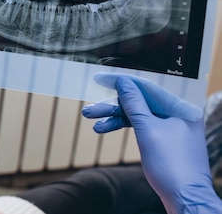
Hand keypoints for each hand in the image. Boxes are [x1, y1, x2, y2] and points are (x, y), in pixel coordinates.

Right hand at [82, 73, 221, 213]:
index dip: (121, 83)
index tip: (100, 78)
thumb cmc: (172, 167)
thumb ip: (134, 104)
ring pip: (138, 116)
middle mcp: (178, 115)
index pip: (147, 88)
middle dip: (113, 106)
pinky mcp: (165, 141)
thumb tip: (124, 83)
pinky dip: (125, 127)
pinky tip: (106, 128)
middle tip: (91, 108)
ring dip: (115, 118)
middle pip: (140, 103)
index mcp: (181, 108)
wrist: (186, 200)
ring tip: (93, 121)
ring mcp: (172, 129)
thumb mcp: (148, 130)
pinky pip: (142, 127)